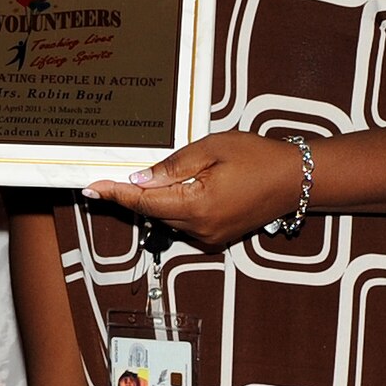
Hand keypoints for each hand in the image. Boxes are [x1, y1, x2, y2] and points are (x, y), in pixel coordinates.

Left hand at [83, 130, 304, 247]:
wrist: (296, 179)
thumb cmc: (258, 156)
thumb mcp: (213, 148)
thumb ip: (174, 166)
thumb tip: (139, 180)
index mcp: (198, 205)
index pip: (144, 202)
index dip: (114, 195)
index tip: (89, 189)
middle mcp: (200, 228)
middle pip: (153, 212)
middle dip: (133, 194)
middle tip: (111, 176)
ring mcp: (210, 236)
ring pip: (168, 217)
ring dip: (157, 199)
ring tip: (158, 174)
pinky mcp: (217, 237)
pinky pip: (185, 221)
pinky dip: (175, 205)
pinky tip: (182, 186)